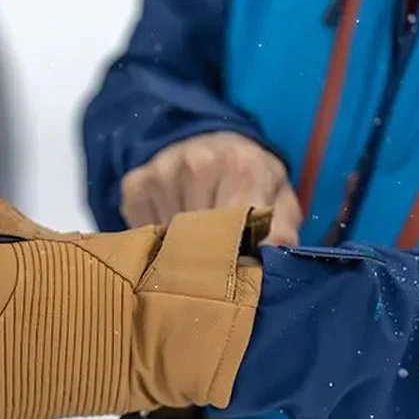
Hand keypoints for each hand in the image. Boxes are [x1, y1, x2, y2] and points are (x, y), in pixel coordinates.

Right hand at [121, 131, 300, 245]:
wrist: (215, 144)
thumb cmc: (251, 181)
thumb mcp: (280, 201)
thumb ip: (282, 230)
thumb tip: (275, 258)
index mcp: (242, 168)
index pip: (232, 230)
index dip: (233, 258)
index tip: (234, 273)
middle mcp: (198, 164)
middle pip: (196, 239)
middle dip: (206, 258)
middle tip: (215, 263)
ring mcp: (162, 173)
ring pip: (167, 239)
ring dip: (179, 249)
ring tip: (195, 240)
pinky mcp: (136, 185)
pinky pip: (142, 232)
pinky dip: (156, 240)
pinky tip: (172, 228)